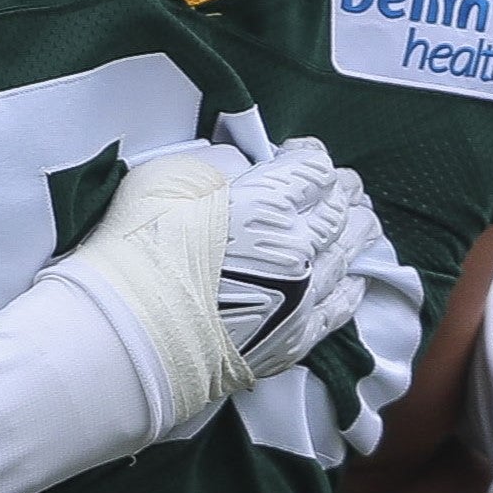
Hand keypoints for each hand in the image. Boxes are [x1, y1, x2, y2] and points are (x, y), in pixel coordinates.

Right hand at [40, 136, 380, 429]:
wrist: (128, 336)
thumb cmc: (137, 251)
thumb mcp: (165, 180)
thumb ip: (214, 167)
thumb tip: (241, 170)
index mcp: (269, 203)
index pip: (312, 169)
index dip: (311, 156)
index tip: (303, 153)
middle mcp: (297, 249)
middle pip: (338, 211)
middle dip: (344, 192)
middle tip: (347, 186)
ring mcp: (301, 297)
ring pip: (347, 257)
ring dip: (358, 233)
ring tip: (363, 221)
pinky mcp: (294, 339)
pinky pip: (337, 310)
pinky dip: (350, 289)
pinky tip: (356, 280)